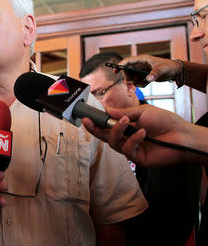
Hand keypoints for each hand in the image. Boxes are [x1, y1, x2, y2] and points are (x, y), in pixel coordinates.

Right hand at [82, 104, 205, 166]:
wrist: (182, 135)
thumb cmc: (166, 122)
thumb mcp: (142, 112)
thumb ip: (124, 114)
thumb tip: (107, 110)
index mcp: (127, 126)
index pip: (107, 125)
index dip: (96, 122)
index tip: (86, 116)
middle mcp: (126, 138)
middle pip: (104, 136)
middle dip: (95, 128)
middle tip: (88, 121)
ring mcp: (131, 148)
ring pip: (113, 142)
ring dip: (117, 131)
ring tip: (127, 122)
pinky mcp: (137, 158)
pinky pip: (127, 149)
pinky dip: (133, 139)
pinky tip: (142, 133)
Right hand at [117, 55, 181, 84]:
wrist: (175, 72)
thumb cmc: (170, 67)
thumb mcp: (163, 69)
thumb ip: (155, 73)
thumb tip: (148, 78)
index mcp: (143, 60)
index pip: (128, 61)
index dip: (120, 65)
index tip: (115, 71)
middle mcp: (140, 65)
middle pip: (127, 71)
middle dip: (128, 78)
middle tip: (131, 83)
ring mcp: (142, 71)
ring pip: (132, 78)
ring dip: (135, 83)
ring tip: (144, 83)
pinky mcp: (144, 76)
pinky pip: (138, 82)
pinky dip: (140, 85)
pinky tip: (147, 83)